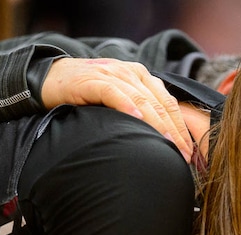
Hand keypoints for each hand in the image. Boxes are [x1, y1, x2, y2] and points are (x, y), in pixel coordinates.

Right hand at [41, 57, 192, 160]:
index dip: (181, 128)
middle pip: (160, 103)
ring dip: (158, 123)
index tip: (189, 152)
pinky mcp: (93, 79)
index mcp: (142, 77)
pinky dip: (127, 106)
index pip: (168, 103)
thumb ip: (138, 112)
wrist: (50, 78)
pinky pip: (114, 92)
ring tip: (168, 144)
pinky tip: (137, 120)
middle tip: (184, 155)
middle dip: (175, 131)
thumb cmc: (86, 94)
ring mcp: (113, 73)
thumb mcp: (118, 100)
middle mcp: (131, 72)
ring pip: (142, 99)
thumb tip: (160, 141)